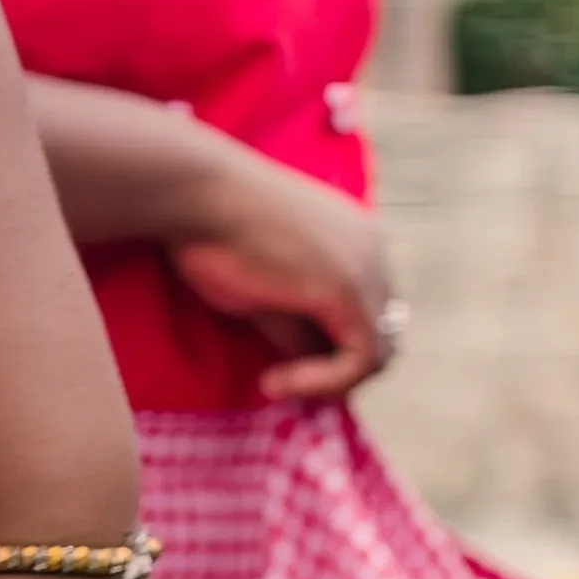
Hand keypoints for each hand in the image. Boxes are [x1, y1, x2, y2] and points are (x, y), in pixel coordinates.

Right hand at [156, 148, 393, 404]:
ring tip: (277, 384)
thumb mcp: (264, 292)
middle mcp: (375, 252)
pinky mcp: (348, 287)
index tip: (279, 371)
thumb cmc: (214, 234)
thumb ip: (298, 328)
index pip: (371, 315)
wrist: (195, 194)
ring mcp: (368, 267)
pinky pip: (364, 356)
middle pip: (383, 332)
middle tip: (285, 383)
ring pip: (381, 349)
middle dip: (338, 369)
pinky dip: (327, 381)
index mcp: (359, 244)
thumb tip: (310, 368)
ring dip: (332, 380)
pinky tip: (276, 382)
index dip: (334, 356)